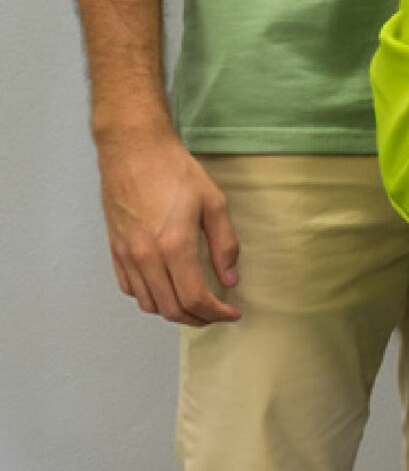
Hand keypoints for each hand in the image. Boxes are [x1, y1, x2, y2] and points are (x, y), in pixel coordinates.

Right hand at [98, 127, 239, 325]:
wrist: (134, 151)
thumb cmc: (176, 172)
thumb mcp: (214, 203)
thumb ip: (225, 246)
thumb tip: (230, 280)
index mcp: (174, 246)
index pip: (194, 298)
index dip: (216, 314)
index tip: (232, 314)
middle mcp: (146, 256)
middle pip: (171, 308)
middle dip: (198, 319)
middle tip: (217, 314)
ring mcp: (126, 255)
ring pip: (149, 304)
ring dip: (174, 312)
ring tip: (196, 305)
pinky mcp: (114, 250)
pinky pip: (131, 288)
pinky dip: (151, 298)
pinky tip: (168, 289)